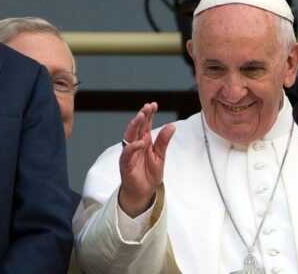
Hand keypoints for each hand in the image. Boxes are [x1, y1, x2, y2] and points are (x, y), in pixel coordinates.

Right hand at [118, 102, 175, 217]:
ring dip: (134, 126)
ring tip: (141, 116)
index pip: (145, 124)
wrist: (143, 192)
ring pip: (129, 136)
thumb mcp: (160, 156)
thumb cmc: (149, 174)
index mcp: (144, 141)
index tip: (153, 105)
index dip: (148, 114)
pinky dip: (133, 147)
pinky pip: (127, 154)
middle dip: (141, 116)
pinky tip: (140, 142)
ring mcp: (129, 153)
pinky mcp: (126, 164)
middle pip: (136, 127)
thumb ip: (163, 141)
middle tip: (147, 107)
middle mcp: (135, 145)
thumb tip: (171, 126)